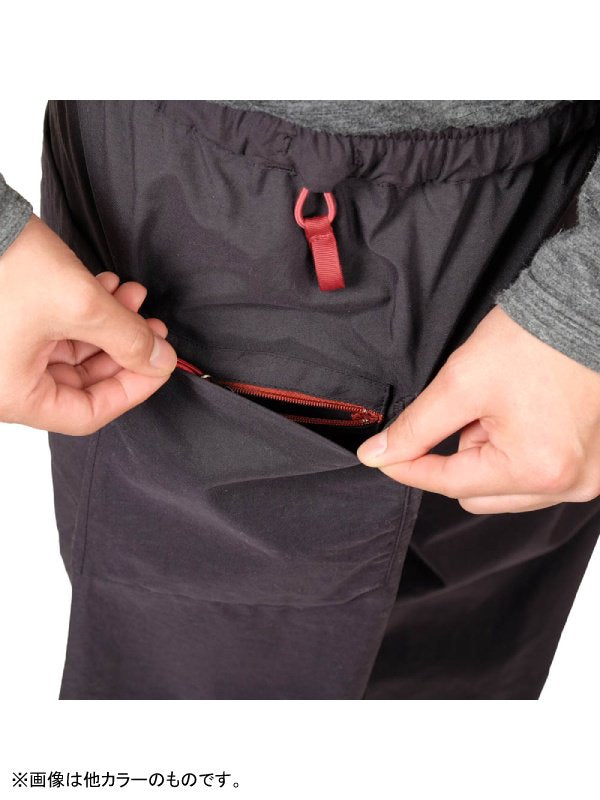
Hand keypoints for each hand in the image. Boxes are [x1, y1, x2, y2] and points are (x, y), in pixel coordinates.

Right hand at [0, 214, 176, 434]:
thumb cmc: (3, 263)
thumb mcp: (79, 305)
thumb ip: (127, 338)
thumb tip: (161, 361)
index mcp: (13, 396)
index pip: (86, 414)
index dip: (131, 390)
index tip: (159, 366)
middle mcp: (6, 382)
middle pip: (83, 383)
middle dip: (123, 349)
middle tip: (152, 327)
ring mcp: (7, 355)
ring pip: (76, 353)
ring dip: (110, 325)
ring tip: (134, 296)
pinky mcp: (10, 327)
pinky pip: (58, 333)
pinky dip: (87, 313)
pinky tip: (108, 287)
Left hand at [356, 306, 599, 513]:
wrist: (583, 310)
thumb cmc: (534, 340)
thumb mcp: (461, 383)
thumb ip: (416, 427)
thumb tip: (378, 455)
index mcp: (537, 470)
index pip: (450, 483)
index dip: (410, 467)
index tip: (383, 456)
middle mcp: (569, 485)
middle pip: (479, 494)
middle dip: (461, 457)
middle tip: (471, 413)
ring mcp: (588, 478)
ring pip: (507, 489)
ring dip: (490, 456)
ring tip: (503, 410)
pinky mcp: (597, 466)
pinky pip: (538, 477)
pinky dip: (519, 453)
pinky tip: (524, 418)